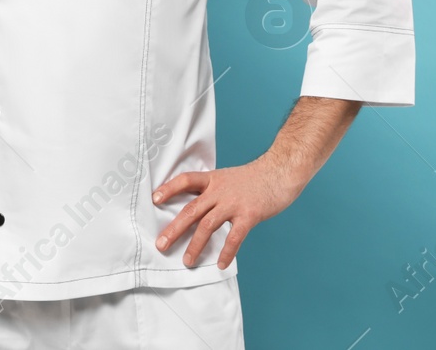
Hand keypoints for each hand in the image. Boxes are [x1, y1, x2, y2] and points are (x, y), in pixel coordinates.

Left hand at [152, 153, 301, 268]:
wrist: (281, 171)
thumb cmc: (255, 177)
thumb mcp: (229, 177)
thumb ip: (213, 189)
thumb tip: (197, 205)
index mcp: (213, 179)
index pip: (186, 180)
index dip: (169, 188)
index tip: (154, 199)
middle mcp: (220, 191)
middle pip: (191, 210)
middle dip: (174, 229)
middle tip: (161, 244)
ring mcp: (234, 203)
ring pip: (208, 225)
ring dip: (195, 245)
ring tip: (187, 261)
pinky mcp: (249, 215)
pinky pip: (234, 237)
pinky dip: (226, 251)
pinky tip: (221, 264)